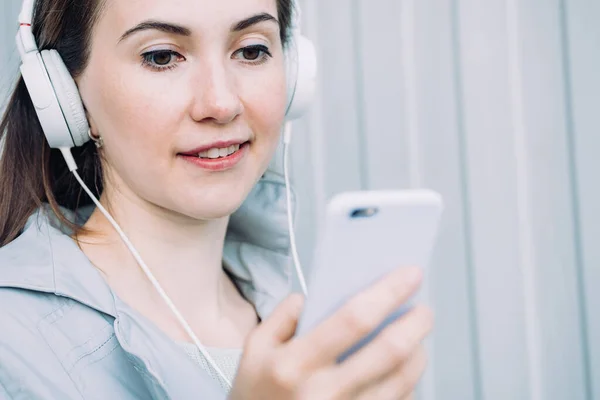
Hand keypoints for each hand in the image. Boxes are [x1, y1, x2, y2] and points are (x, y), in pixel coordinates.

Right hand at [229, 267, 432, 399]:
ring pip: (401, 381)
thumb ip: (282, 315)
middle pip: (389, 352)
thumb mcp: (254, 349)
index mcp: (294, 364)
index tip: (410, 275)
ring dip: (418, 352)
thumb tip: (315, 295)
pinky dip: (407, 383)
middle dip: (416, 324)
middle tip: (424, 309)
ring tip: (416, 337)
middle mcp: (323, 394)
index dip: (388, 293)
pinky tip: (403, 369)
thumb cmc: (256, 393)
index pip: (353, 319)